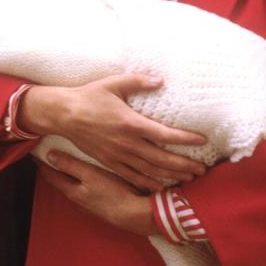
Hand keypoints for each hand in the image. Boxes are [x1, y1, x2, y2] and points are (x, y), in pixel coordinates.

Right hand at [18, 73, 206, 190]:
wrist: (63, 115)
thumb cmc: (89, 96)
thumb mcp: (113, 83)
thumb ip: (138, 81)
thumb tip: (161, 80)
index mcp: (131, 123)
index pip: (165, 134)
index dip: (186, 139)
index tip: (202, 140)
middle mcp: (127, 143)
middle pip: (162, 158)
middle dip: (185, 165)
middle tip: (202, 169)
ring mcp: (118, 155)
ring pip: (150, 171)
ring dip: (171, 176)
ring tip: (189, 178)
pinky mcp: (109, 162)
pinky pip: (133, 177)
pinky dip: (149, 183)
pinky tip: (162, 185)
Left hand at [37, 150, 157, 234]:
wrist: (134, 214)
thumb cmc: (113, 192)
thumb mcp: (90, 174)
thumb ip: (70, 165)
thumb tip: (49, 156)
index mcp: (72, 191)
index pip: (50, 176)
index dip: (42, 164)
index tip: (34, 155)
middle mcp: (77, 199)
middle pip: (60, 182)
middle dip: (53, 170)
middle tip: (47, 158)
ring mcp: (88, 205)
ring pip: (73, 187)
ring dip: (68, 176)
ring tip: (66, 165)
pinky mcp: (100, 206)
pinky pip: (85, 191)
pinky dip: (81, 182)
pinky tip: (87, 178)